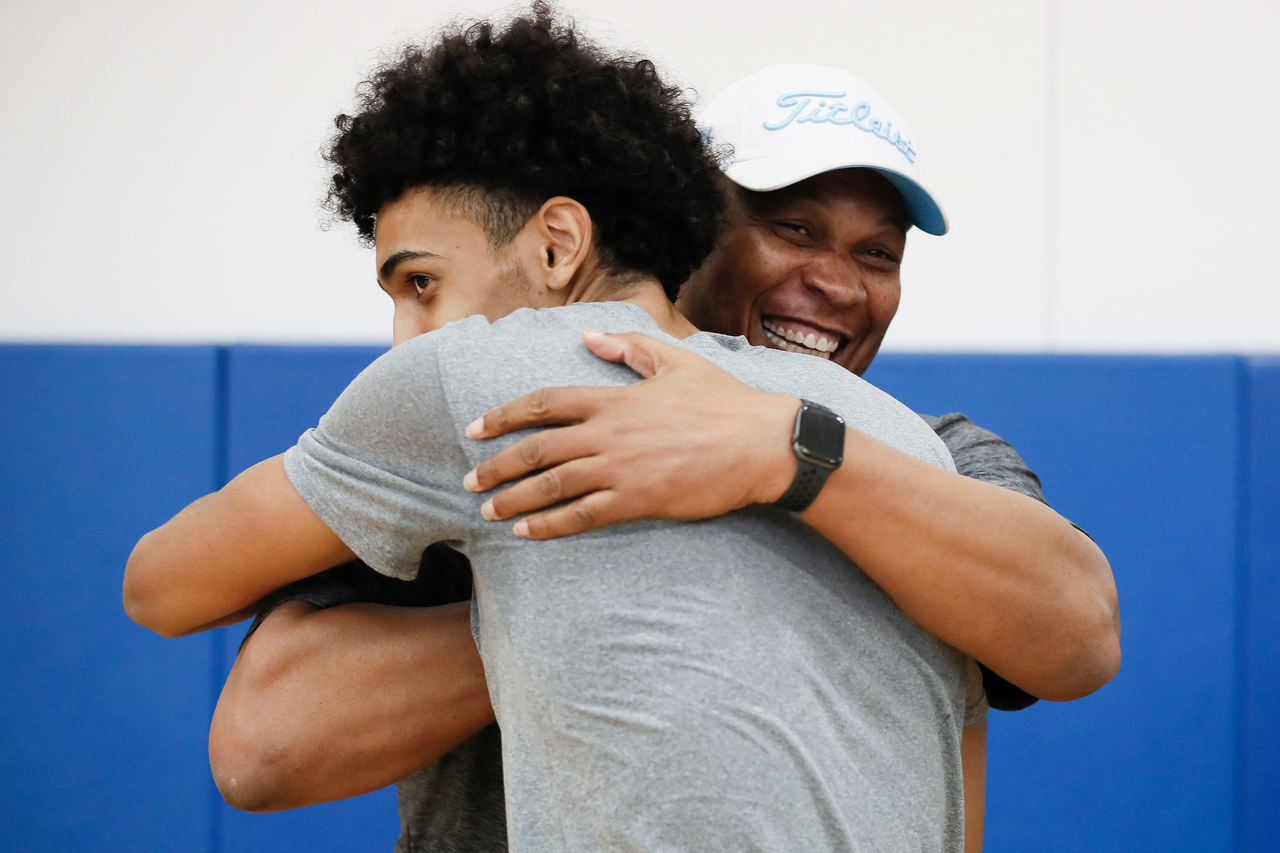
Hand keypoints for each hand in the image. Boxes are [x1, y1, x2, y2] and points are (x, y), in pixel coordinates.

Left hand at [463, 330, 799, 538]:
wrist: (762, 444)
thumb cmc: (723, 401)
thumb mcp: (675, 360)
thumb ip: (627, 348)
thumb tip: (588, 337)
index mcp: (614, 397)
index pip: (544, 404)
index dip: (503, 415)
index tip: (475, 427)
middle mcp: (609, 432)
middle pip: (536, 448)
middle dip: (496, 464)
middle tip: (470, 478)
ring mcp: (621, 468)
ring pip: (551, 485)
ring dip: (513, 499)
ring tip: (488, 510)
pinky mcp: (638, 500)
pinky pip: (582, 515)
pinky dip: (549, 525)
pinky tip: (527, 533)